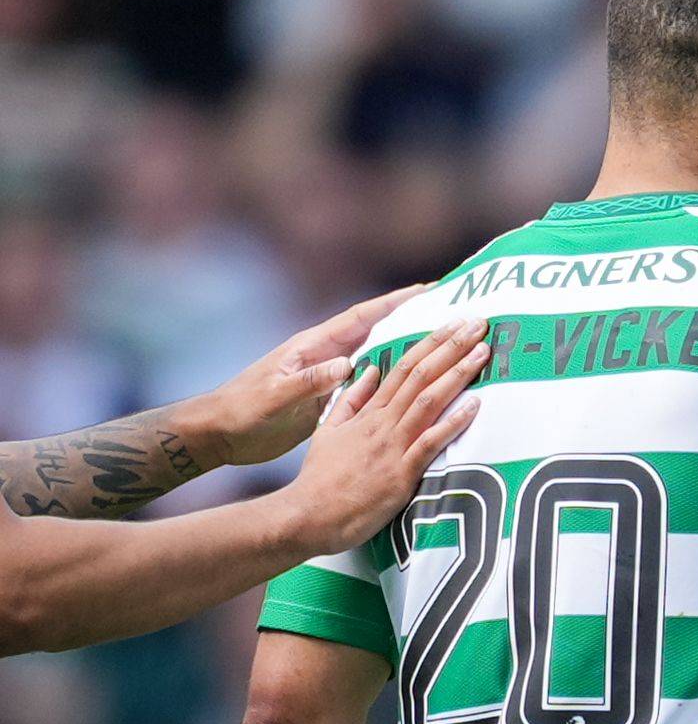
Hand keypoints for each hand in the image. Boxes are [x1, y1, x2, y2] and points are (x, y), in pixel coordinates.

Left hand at [184, 286, 426, 466]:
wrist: (222, 433)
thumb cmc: (243, 412)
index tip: (427, 290)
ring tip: (444, 345)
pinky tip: (418, 384)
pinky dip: (394, 377)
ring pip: (377, 355)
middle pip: (377, 331)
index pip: (361, 318)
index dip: (394, 303)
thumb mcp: (275, 397)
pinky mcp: (330, 395)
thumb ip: (309, 381)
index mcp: (313, 347)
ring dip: (408, 349)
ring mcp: (329, 374)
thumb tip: (349, 365)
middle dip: (411, 320)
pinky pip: (371, 381)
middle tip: (449, 315)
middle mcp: (325, 355)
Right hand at [279, 316, 487, 552]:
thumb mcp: (330, 431)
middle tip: (478, 323)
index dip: (431, 343)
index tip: (454, 323)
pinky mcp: (400, 473)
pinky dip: (453, 422)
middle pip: (420, 375)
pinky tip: (475, 405)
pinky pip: (430, 442)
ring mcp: (391, 446)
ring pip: (428, 400)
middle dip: (451, 347)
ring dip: (457, 374)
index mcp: (369, 412)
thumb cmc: (322, 478)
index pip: (404, 367)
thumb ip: (351, 400)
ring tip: (482, 351)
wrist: (308, 514)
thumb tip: (369, 370)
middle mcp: (382, 423)